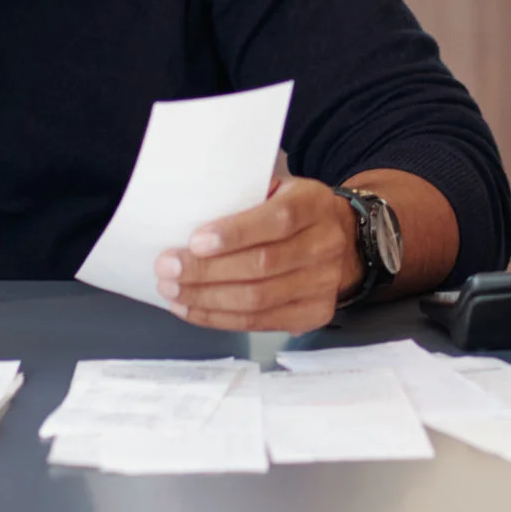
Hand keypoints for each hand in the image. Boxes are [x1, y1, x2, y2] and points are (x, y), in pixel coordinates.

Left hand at [155, 171, 359, 335]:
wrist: (343, 240)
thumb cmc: (294, 211)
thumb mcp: (278, 188)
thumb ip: (244, 199)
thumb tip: (186, 216)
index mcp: (314, 204)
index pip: (276, 220)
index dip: (234, 233)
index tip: (194, 241)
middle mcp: (325, 245)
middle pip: (262, 266)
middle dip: (207, 271)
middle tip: (167, 268)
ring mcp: (323, 284)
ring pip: (258, 300)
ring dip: (207, 299)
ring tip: (172, 291)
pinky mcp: (313, 314)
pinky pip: (260, 322)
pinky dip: (219, 318)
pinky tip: (192, 309)